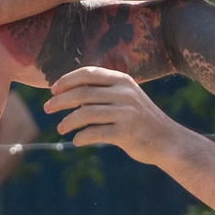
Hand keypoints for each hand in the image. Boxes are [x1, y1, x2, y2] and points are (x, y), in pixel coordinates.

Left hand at [44, 67, 188, 164]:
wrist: (167, 141)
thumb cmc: (139, 119)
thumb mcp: (125, 97)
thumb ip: (102, 92)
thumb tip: (66, 92)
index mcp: (122, 80)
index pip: (88, 73)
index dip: (67, 80)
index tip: (52, 90)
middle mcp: (124, 93)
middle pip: (83, 92)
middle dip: (60, 100)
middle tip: (47, 108)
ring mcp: (126, 113)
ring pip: (85, 113)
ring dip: (68, 121)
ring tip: (60, 128)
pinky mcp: (126, 133)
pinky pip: (95, 133)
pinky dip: (81, 137)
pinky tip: (77, 141)